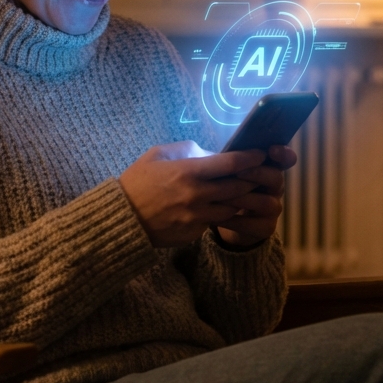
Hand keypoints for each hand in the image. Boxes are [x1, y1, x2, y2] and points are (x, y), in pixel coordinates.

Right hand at [119, 141, 267, 246]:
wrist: (122, 218)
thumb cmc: (138, 181)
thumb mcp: (158, 154)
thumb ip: (188, 150)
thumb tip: (211, 154)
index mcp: (188, 172)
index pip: (230, 164)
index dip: (250, 158)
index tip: (261, 154)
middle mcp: (197, 195)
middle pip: (238, 187)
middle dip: (251, 179)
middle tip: (257, 173)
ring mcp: (197, 216)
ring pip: (232, 207)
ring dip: (239, 199)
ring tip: (241, 191)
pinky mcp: (194, 232)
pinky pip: (215, 221)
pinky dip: (220, 213)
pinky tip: (218, 206)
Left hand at [215, 144, 296, 246]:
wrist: (230, 222)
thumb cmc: (229, 189)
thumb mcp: (230, 172)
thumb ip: (233, 161)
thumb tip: (224, 150)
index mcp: (270, 169)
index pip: (286, 159)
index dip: (283, 153)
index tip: (272, 149)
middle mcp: (275, 188)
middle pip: (276, 178)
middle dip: (257, 174)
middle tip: (238, 172)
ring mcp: (273, 209)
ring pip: (265, 202)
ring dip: (243, 199)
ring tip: (222, 197)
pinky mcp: (266, 228)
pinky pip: (253, 225)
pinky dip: (234, 221)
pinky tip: (217, 218)